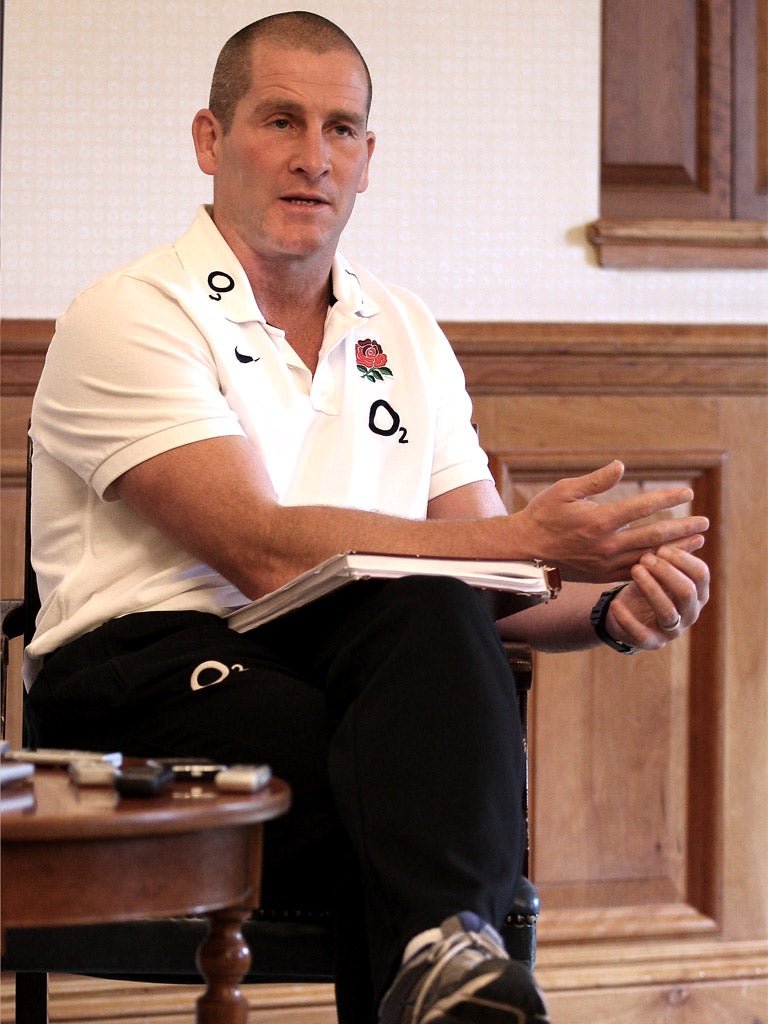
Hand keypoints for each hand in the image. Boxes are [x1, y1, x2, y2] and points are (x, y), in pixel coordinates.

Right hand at [516, 461, 708, 582]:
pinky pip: (637, 572)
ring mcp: (607, 563)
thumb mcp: (564, 490)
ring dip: (677, 549)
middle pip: (654, 535)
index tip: (687, 493)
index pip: (642, 507)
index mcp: (599, 521)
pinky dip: (658, 565)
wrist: (524, 552)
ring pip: (650, 557)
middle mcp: (607, 545)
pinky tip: (672, 560)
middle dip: (683, 528)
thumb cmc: (542, 515)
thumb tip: (621, 465)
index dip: (668, 499)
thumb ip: (596, 480)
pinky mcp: (604, 576)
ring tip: (698, 541)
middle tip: (705, 521)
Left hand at [605, 542, 709, 650]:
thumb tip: (697, 534)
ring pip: (667, 610)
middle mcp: (690, 613)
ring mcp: (673, 630)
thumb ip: (673, 554)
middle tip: (644, 559)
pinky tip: (616, 603)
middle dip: (665, 572)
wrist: (624, 611)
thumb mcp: (657, 568)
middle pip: (687, 591)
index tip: (660, 548)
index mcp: (698, 592)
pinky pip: (641, 633)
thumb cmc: (645, 583)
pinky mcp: (652, 643)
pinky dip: (627, 618)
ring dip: (650, 589)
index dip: (682, 559)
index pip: (700, 574)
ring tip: (634, 571)